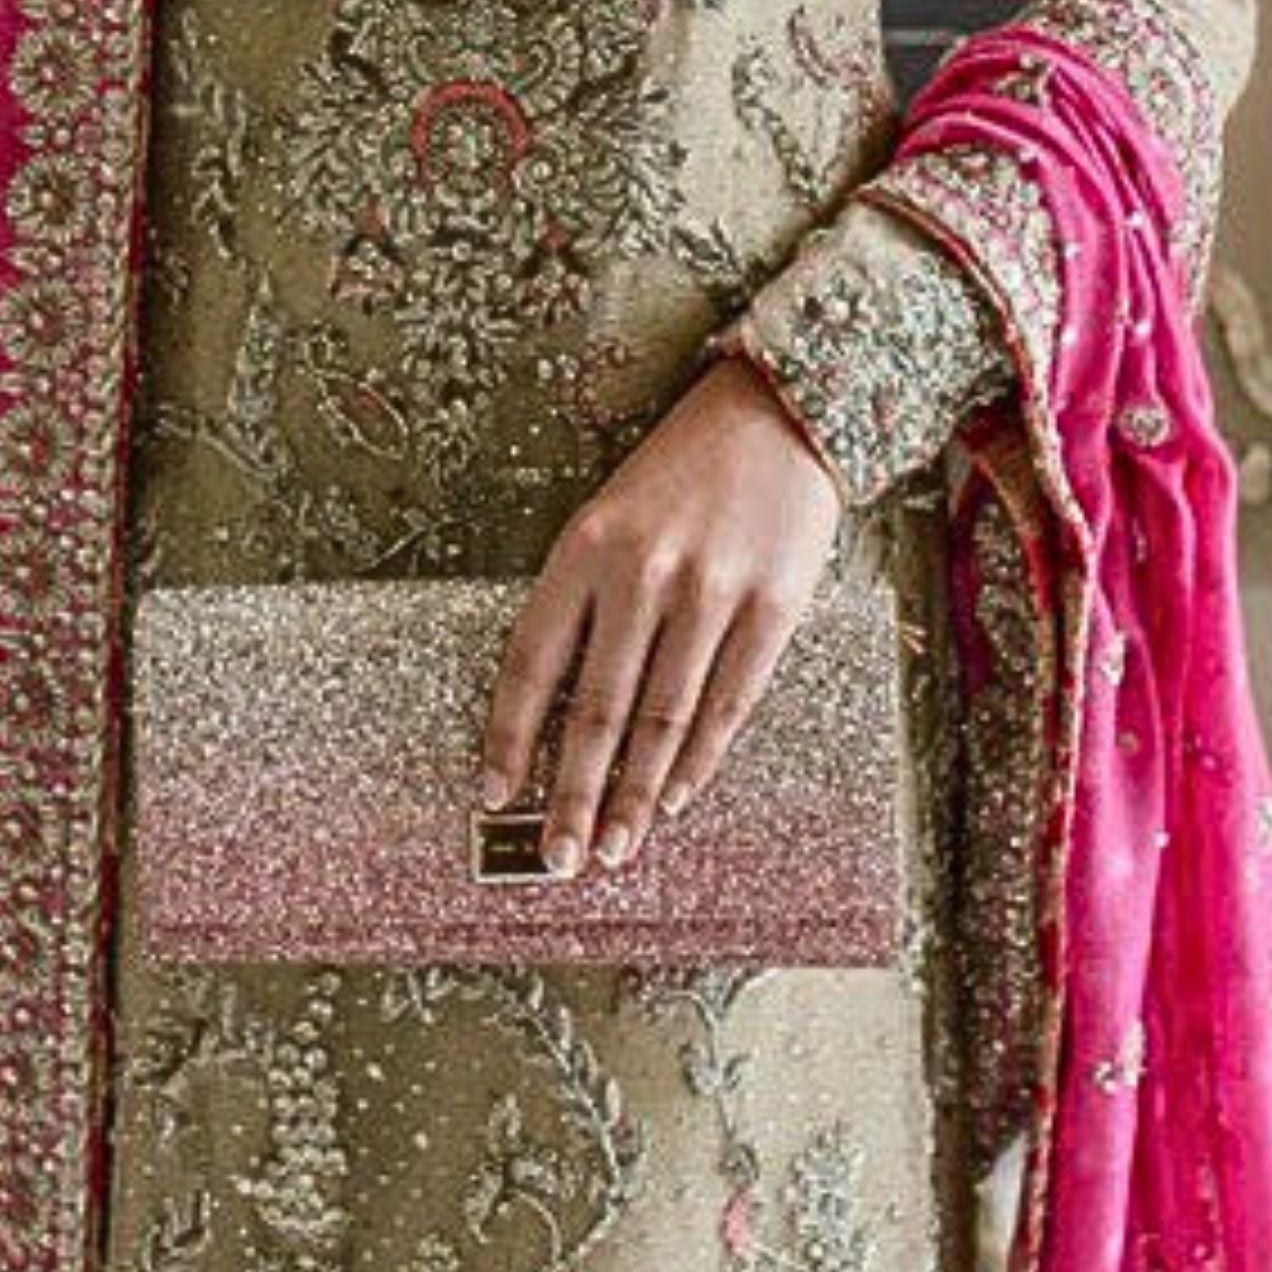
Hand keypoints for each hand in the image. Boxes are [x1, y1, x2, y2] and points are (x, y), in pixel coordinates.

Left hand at [475, 353, 842, 878]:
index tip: (493, 795)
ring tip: (613, 847)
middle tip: (555, 858)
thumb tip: (558, 708)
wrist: (778, 414)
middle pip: (599, 708)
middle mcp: (644, 571)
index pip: (534, 659)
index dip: (511, 735)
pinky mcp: (772, 606)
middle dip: (572, 794)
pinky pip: (729, 701)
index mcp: (587, 545)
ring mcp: (711, 591)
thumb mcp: (611, 515)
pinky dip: (700, 760)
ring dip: (636, 796)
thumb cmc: (682, 470)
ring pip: (663, 719)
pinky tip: (678, 799)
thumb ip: (585, 599)